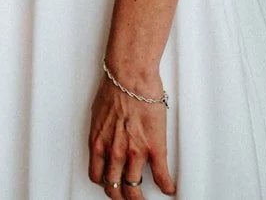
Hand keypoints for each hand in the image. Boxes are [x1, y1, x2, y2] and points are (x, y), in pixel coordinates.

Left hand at [89, 72, 175, 198]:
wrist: (130, 78)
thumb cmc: (114, 89)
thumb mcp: (98, 115)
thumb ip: (102, 132)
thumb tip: (105, 137)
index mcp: (98, 143)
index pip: (96, 175)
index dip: (103, 184)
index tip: (109, 186)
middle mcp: (114, 152)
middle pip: (113, 188)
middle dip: (119, 196)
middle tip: (126, 197)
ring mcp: (134, 153)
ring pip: (133, 188)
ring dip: (138, 197)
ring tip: (144, 199)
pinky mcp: (154, 148)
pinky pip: (161, 176)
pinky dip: (166, 186)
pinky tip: (169, 188)